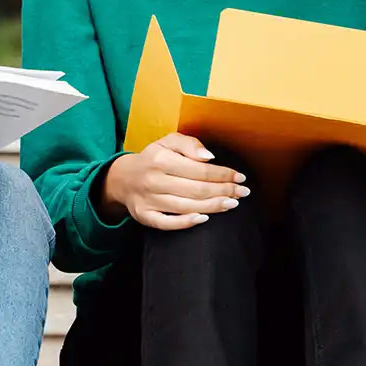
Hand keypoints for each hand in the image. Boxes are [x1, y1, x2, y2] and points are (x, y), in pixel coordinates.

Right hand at [100, 132, 247, 230]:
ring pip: (186, 206)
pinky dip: (186, 223)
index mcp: (160, 159)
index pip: (199, 170)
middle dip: (224, 191)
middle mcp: (153, 180)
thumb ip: (189, 144)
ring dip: (213, 206)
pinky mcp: (144, 216)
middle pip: (196, 189)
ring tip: (231, 204)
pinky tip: (204, 218)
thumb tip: (209, 157)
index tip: (240, 177)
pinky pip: (167, 223)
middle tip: (242, 193)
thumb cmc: (153, 159)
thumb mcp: (167, 142)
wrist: (122, 178)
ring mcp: (148, 200)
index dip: (223, 174)